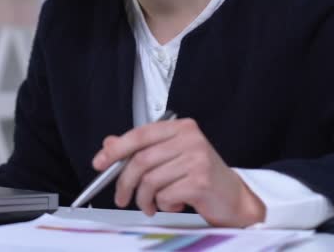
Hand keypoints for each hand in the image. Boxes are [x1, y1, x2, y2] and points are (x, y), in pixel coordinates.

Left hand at [92, 118, 264, 226]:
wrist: (234, 198)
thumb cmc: (200, 177)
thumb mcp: (169, 158)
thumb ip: (140, 149)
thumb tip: (109, 144)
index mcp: (181, 128)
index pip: (139, 134)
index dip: (116, 150)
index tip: (99, 163)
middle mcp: (190, 139)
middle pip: (140, 160)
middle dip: (125, 183)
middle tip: (122, 197)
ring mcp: (197, 159)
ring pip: (150, 181)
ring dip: (145, 199)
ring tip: (151, 204)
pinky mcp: (200, 181)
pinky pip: (164, 195)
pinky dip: (163, 204)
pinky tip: (174, 203)